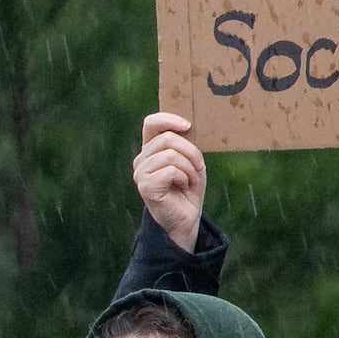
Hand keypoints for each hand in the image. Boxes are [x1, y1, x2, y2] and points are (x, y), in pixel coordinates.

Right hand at [134, 112, 206, 249]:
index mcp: (151, 150)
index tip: (188, 125)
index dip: (168, 119)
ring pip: (171, 154)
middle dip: (192, 153)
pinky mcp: (145, 185)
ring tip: (189, 181)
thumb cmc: (189, 188)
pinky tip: (182, 188)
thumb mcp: (191, 162)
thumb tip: (185, 125)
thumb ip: (185, 144)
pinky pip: (172, 170)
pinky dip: (185, 178)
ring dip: (190, 169)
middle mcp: (142, 159)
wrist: (186, 218)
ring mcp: (140, 172)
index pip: (151, 123)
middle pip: (168, 138)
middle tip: (197, 169)